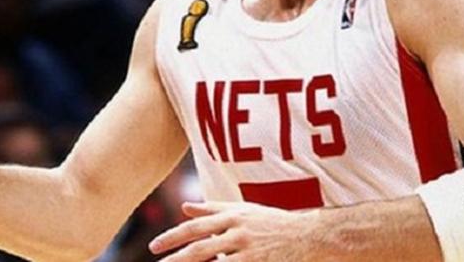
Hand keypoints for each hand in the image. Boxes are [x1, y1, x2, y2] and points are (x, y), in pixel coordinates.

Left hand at [149, 201, 316, 261]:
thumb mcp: (243, 211)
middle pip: (199, 248)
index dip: (172, 237)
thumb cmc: (273, 222)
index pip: (195, 227)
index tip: (154, 246)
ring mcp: (249, 251)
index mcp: (232, 216)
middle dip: (175, 259)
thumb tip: (185, 207)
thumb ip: (213, 209)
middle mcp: (238, 232)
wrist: (308, 235)